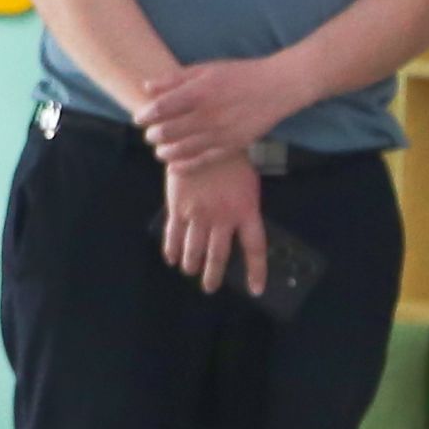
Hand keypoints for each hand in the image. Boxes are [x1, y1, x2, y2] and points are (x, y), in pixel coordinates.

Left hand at [132, 52, 291, 175]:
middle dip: (153, 135)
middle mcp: (208, 114)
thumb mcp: (206, 69)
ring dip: (165, 152)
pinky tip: (174, 166)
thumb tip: (146, 87)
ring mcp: (221, 132)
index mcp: (199, 92)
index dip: (146, 115)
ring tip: (160, 150)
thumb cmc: (239, 74)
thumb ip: (174, 79)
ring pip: (182, 149)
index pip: (162, 108)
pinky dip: (185, 166)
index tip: (139, 119)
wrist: (277, 87)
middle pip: (168, 132)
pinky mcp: (233, 146)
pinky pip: (203, 161)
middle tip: (149, 135)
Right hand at [160, 155, 268, 295]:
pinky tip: (172, 259)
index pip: (255, 249)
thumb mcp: (247, 185)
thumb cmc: (230, 160)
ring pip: (195, 250)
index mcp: (247, 211)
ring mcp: (199, 214)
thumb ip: (243, 210)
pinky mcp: (178, 207)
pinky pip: (174, 235)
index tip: (255, 290)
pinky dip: (172, 250)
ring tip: (191, 271)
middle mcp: (223, 217)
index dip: (256, 271)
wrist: (201, 138)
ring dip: (192, 264)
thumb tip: (240, 232)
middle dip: (214, 275)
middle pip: (219, 256)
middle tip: (210, 288)